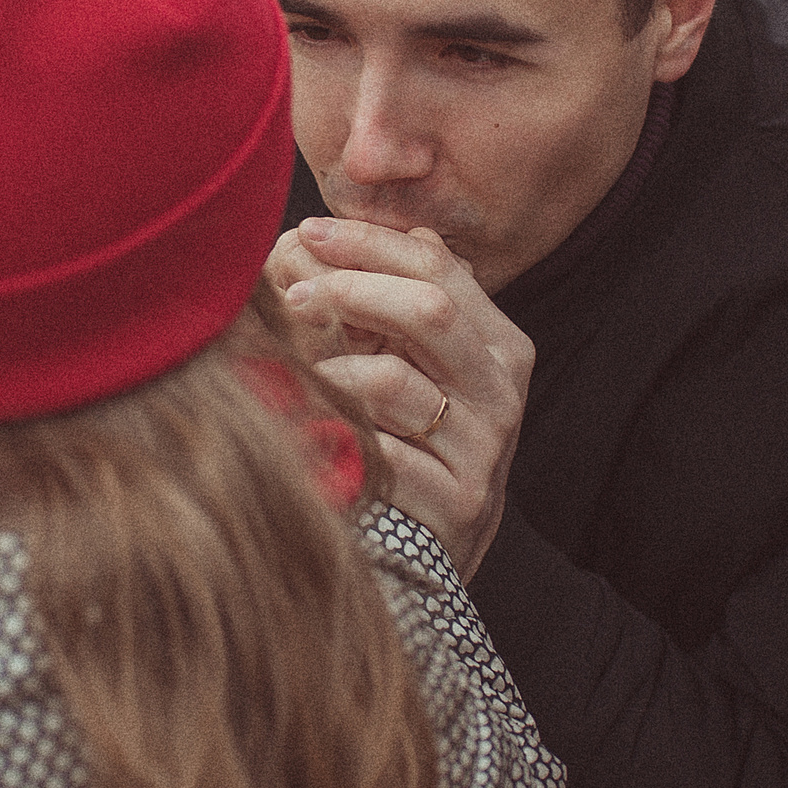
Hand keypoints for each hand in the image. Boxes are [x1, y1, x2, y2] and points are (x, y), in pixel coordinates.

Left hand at [276, 218, 533, 579]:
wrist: (436, 555)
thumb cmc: (416, 447)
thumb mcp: (423, 371)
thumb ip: (408, 305)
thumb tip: (392, 232)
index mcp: (499, 345)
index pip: (439, 268)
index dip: (369, 243)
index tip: (306, 232)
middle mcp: (502, 392)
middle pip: (428, 310)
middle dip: (350, 290)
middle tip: (292, 294)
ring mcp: (484, 450)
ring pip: (395, 383)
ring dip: (326, 370)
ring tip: (286, 370)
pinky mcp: (456, 502)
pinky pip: (380, 455)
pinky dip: (330, 436)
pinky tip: (297, 431)